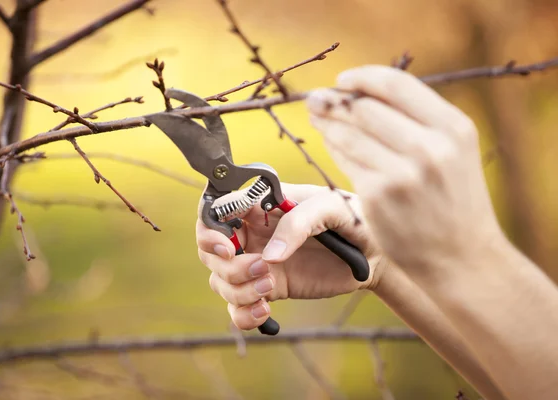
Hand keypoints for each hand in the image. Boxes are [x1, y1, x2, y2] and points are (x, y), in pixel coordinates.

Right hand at [196, 183, 386, 329]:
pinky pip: (238, 307)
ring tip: (269, 288)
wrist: (376, 254)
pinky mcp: (269, 289)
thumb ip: (298, 223)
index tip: (227, 245)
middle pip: (211, 251)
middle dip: (226, 264)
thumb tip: (268, 257)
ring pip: (221, 281)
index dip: (210, 230)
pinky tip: (265, 311)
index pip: (216, 211)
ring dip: (238, 289)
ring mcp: (258, 263)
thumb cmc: (353, 218)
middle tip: (258, 267)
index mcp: (261, 206)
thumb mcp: (330, 208)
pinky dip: (243, 315)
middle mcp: (253, 234)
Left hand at [307, 66, 502, 276]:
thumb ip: (418, 121)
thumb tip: (364, 92)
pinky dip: (332, 145)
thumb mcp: (453, 152)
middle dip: (334, 99)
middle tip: (317, 98)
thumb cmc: (452, 200)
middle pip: (365, 106)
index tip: (342, 80)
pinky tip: (327, 139)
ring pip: (349, 132)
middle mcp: (430, 147)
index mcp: (453, 127)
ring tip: (316, 114)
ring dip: (327, 120)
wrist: (462, 257)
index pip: (396, 84)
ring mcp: (402, 173)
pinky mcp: (378, 196)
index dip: (362, 77)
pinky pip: (345, 160)